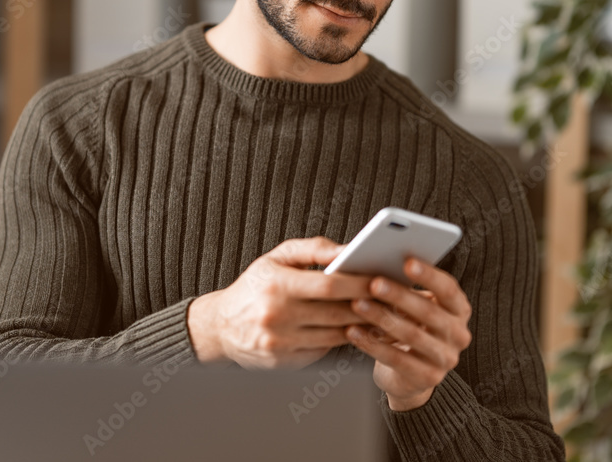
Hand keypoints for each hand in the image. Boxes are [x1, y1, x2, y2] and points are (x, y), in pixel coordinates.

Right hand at [187, 237, 373, 369]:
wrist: (221, 326)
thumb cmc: (254, 287)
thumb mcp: (276, 258)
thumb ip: (313, 249)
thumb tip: (347, 249)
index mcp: (276, 285)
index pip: (328, 285)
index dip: (359, 283)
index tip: (380, 278)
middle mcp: (277, 316)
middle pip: (336, 312)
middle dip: (368, 305)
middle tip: (391, 298)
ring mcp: (281, 342)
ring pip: (335, 335)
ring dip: (362, 326)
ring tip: (381, 314)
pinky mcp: (285, 362)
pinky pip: (325, 352)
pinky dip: (343, 341)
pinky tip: (357, 331)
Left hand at [345, 257, 471, 410]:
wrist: (408, 374)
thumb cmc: (408, 327)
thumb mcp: (413, 307)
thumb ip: (405, 287)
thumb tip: (377, 261)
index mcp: (458, 310)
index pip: (448, 289)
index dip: (428, 275)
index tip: (406, 261)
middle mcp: (459, 334)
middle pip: (429, 312)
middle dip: (399, 296)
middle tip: (373, 283)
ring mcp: (446, 359)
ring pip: (412, 335)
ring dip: (382, 318)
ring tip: (357, 304)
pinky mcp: (428, 378)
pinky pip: (398, 359)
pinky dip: (373, 344)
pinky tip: (353, 331)